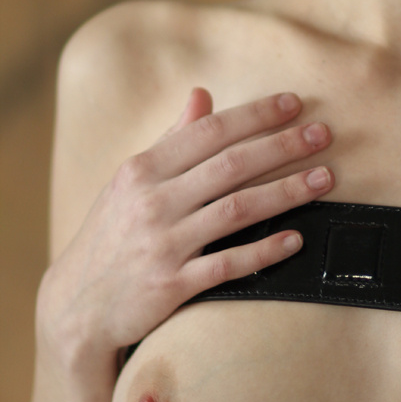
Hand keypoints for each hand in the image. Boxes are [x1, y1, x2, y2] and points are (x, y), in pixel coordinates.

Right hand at [38, 89, 333, 356]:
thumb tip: (203, 94)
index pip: (210, 132)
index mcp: (143, 170)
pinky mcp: (172, 286)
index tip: (294, 103)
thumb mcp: (131, 182)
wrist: (75, 306)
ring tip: (324, 179)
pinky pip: (227, 264)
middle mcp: (152, 202)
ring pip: (237, 210)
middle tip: (324, 134)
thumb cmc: (112, 235)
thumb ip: (172, 140)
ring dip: (286, 192)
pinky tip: (295, 239)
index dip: (255, 115)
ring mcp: (163, 245)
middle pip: (231, 165)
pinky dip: (264, 251)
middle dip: (283, 146)